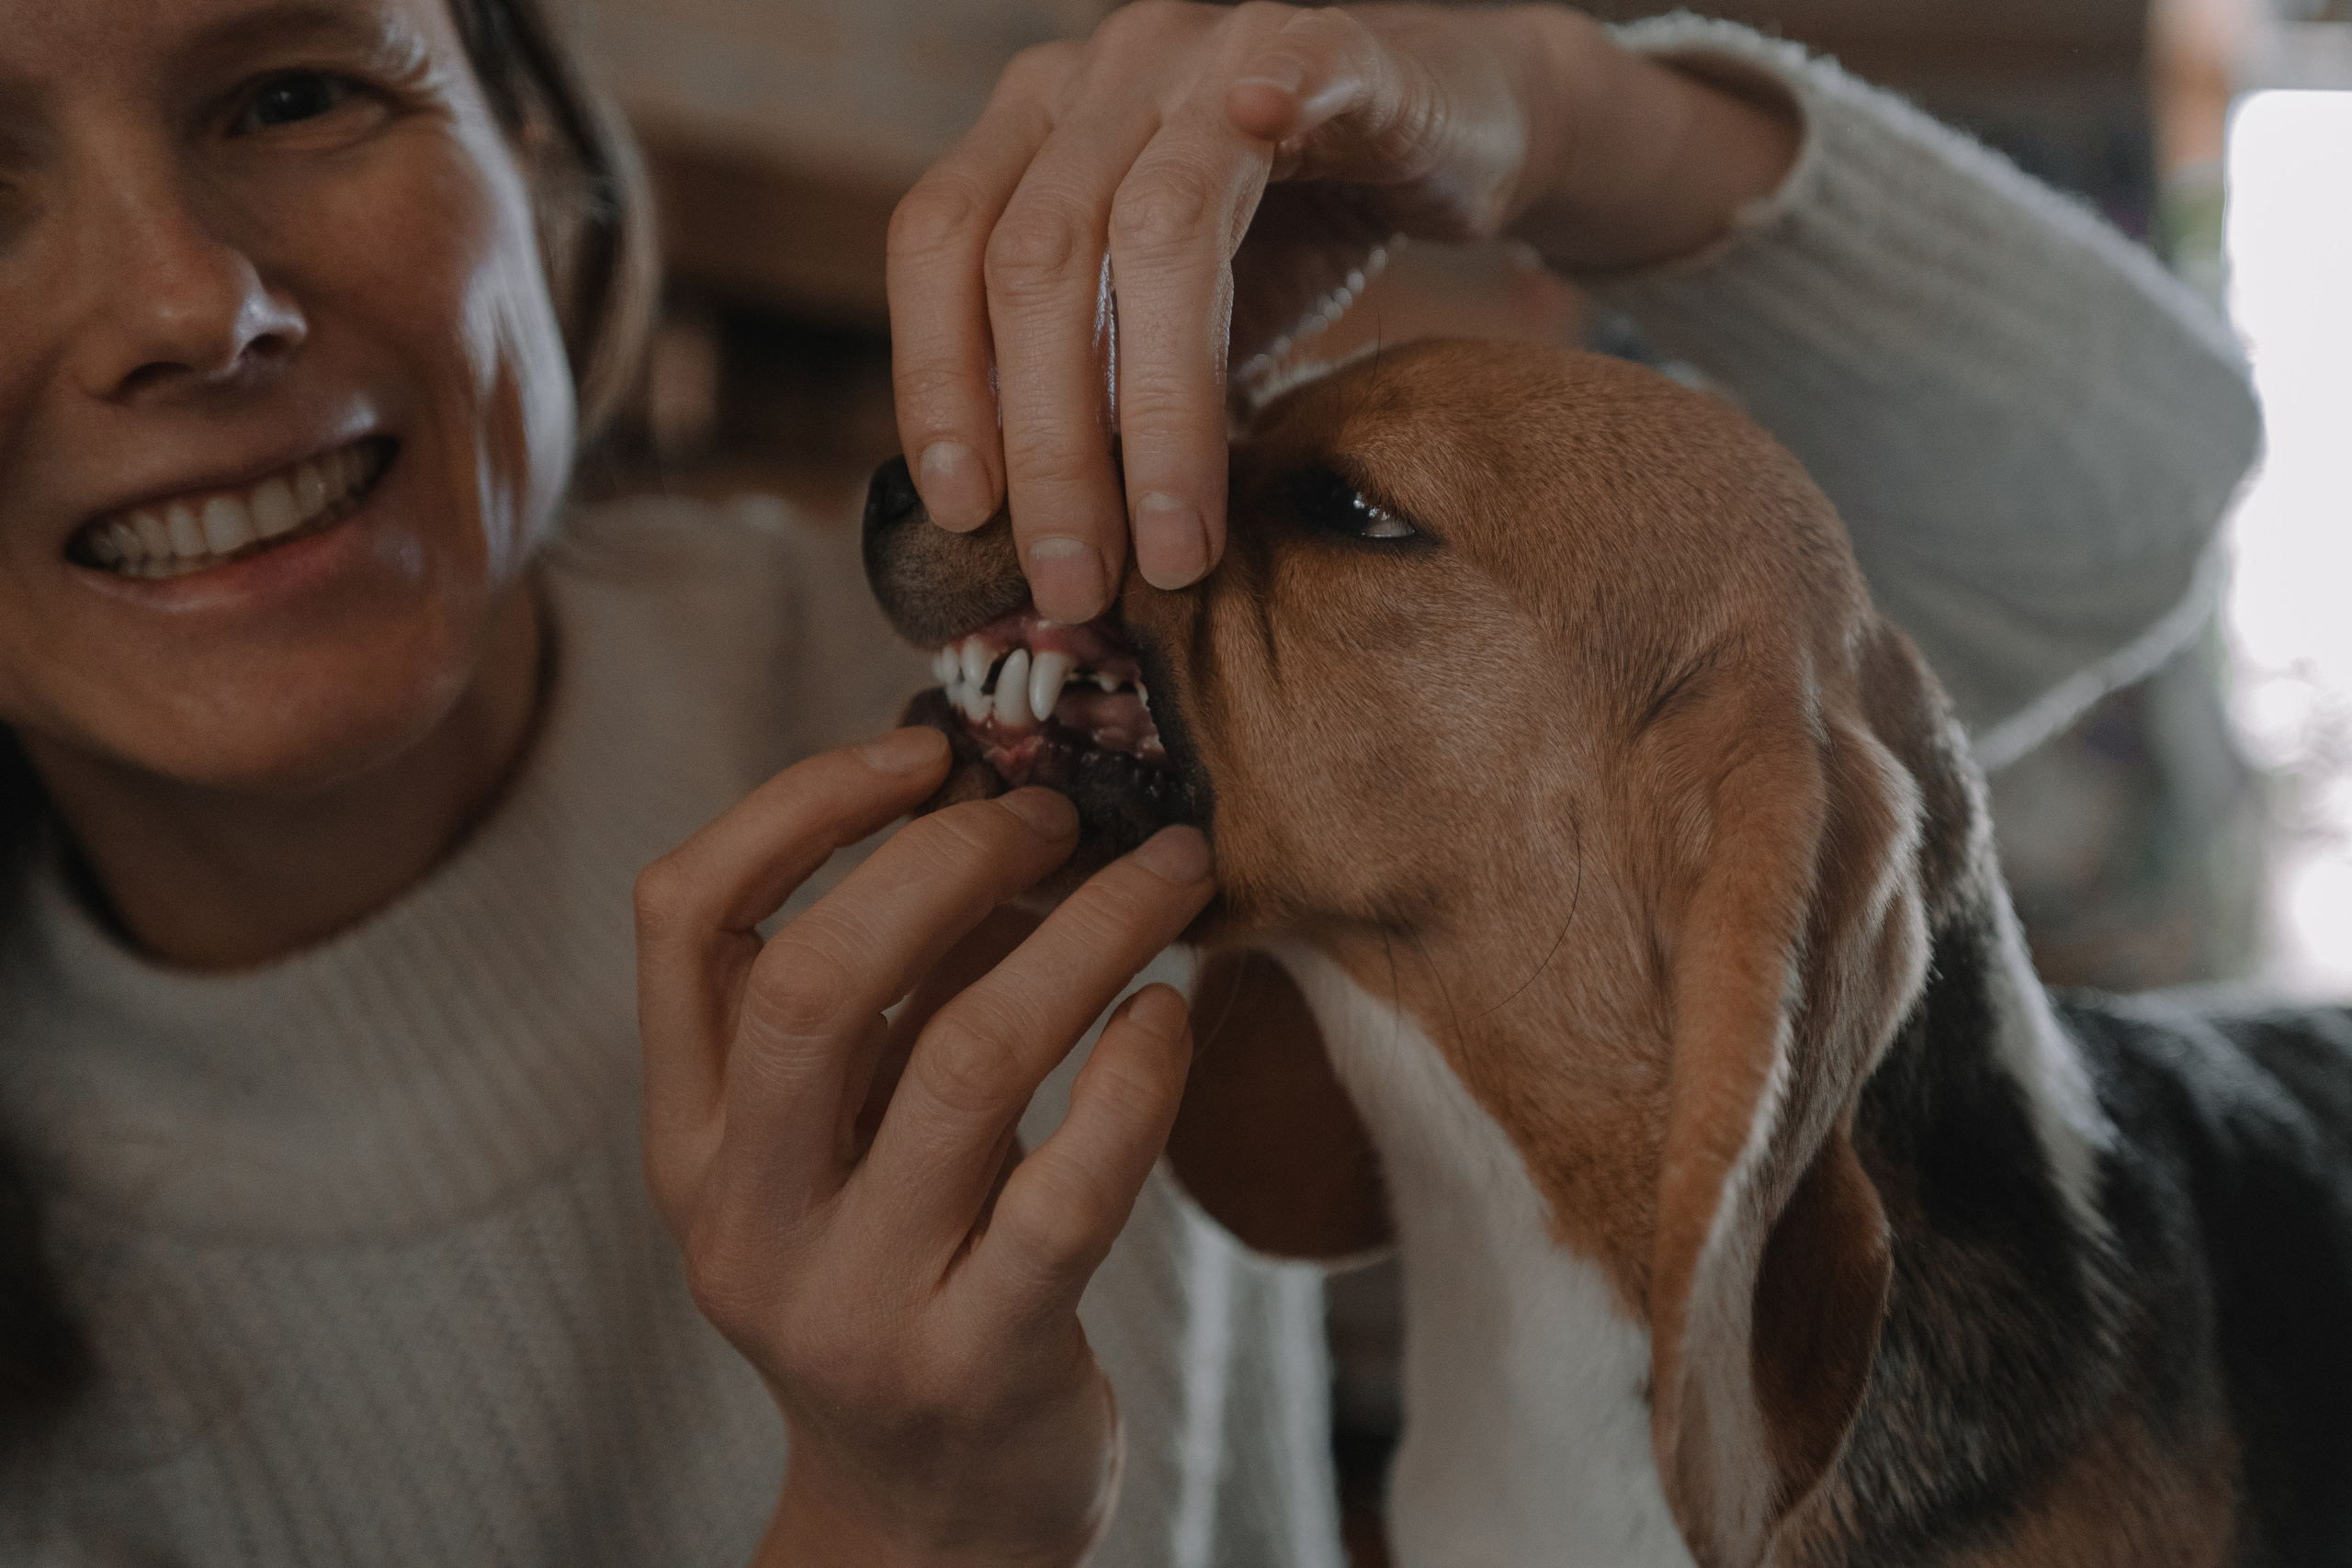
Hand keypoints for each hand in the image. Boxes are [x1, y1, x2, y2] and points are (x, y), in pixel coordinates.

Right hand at [633, 727, 1215, 1567]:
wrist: (922, 1516)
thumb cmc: (895, 1277)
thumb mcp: (842, 1145)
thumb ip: (884, 994)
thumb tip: (984, 804)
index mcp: (688, 1139)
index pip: (682, 920)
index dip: (796, 806)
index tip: (919, 754)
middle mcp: (744, 1218)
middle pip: (816, 981)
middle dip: (949, 859)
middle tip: (1056, 813)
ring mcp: (853, 1300)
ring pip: (966, 1062)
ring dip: (1085, 935)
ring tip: (1164, 876)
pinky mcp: (976, 1361)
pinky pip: (1072, 1186)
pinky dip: (1138, 1074)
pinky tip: (1170, 1015)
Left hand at [887, 1, 1798, 621]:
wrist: (1451, 129)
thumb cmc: (1291, 234)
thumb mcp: (1166, 323)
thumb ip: (1097, 391)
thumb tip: (1042, 543)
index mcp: (1034, 137)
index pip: (941, 246)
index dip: (936, 381)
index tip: (964, 513)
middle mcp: (1103, 79)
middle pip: (1035, 259)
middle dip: (1049, 443)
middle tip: (1077, 577)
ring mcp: (1216, 54)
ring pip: (1155, 221)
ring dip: (1159, 405)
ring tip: (1175, 543)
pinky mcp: (1343, 50)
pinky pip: (1307, 70)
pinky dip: (1285, 98)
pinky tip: (1272, 129)